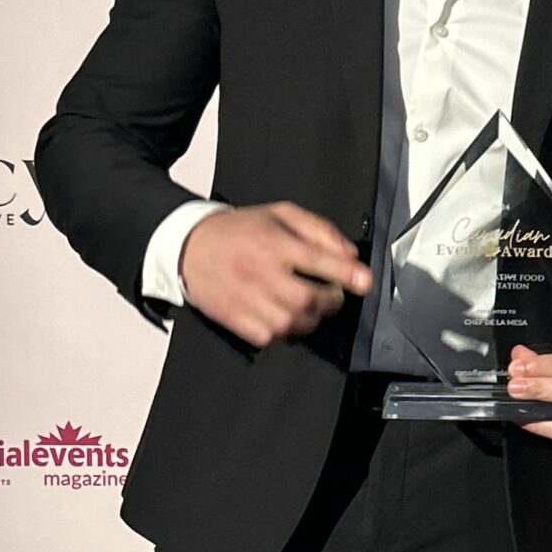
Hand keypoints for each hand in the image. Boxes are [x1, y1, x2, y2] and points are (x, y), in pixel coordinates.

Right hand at [179, 203, 371, 346]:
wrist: (188, 245)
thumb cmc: (239, 230)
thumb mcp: (280, 214)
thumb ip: (319, 229)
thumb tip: (348, 253)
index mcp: (274, 243)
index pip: (318, 260)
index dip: (346, 274)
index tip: (363, 281)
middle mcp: (261, 272)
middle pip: (308, 299)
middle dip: (330, 301)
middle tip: (331, 295)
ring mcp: (246, 298)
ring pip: (291, 323)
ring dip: (309, 319)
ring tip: (307, 306)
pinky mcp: (234, 318)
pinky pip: (268, 336)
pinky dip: (282, 332)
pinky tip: (282, 316)